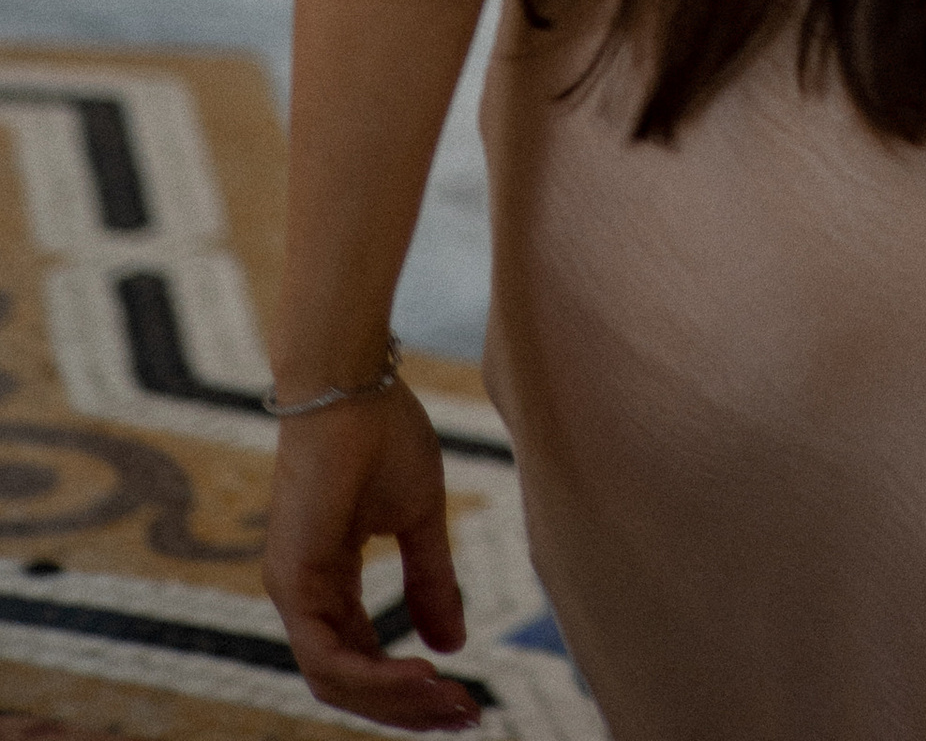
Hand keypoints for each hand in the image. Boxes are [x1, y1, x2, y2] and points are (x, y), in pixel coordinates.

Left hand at [263, 382, 479, 730]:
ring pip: (336, 681)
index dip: (412, 689)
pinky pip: (327, 655)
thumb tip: (452, 645)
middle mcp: (303, 595)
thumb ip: (430, 581)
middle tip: (467, 715)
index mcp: (327, 581)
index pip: (363, 660)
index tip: (467, 700)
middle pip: (349, 683)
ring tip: (450, 700)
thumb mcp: (419, 518)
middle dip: (409, 708)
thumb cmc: (384, 432)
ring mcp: (293, 590)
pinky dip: (373, 676)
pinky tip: (420, 675)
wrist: (352, 381)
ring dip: (396, 700)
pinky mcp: (294, 580)